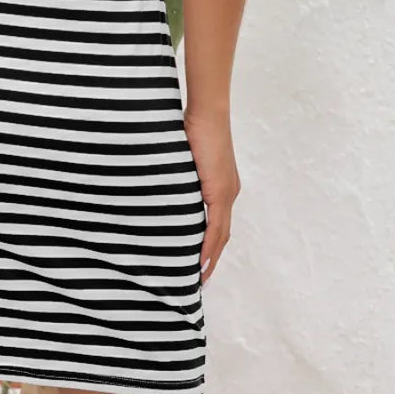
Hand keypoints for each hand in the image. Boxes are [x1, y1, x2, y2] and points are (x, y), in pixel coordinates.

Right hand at [183, 110, 240, 287]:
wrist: (206, 113)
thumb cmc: (193, 129)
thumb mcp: (186, 161)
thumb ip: (182, 178)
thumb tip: (165, 189)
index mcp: (222, 187)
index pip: (218, 225)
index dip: (211, 247)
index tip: (200, 266)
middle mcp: (229, 193)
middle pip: (222, 236)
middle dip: (212, 259)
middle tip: (199, 280)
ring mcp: (227, 193)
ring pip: (220, 235)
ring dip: (211, 257)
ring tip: (199, 277)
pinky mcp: (220, 190)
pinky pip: (215, 225)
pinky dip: (208, 245)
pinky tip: (201, 261)